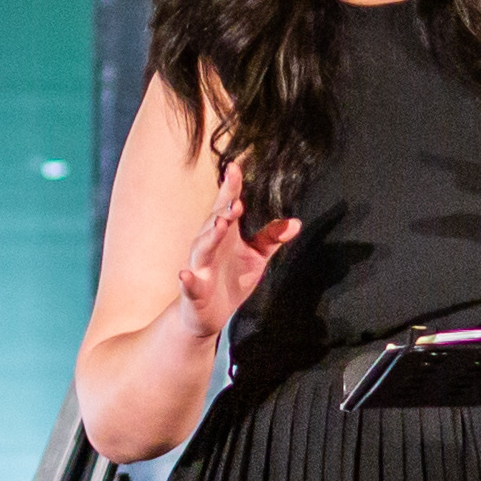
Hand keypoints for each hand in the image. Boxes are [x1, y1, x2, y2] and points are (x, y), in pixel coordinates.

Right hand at [174, 159, 298, 340]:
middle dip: (224, 210)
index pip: (227, 205)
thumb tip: (296, 223)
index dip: (231, 187)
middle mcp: (210, 245)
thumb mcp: (257, 257)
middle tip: (237, 200)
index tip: (236, 166)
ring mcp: (200, 266)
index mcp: (226, 234)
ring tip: (219, 224)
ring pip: (202, 248)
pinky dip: (187, 278)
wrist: (208, 314)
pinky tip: (185, 274)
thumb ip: (272, 238)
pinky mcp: (194, 289)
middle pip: (214, 222)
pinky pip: (189, 283)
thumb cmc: (232, 279)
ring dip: (209, 236)